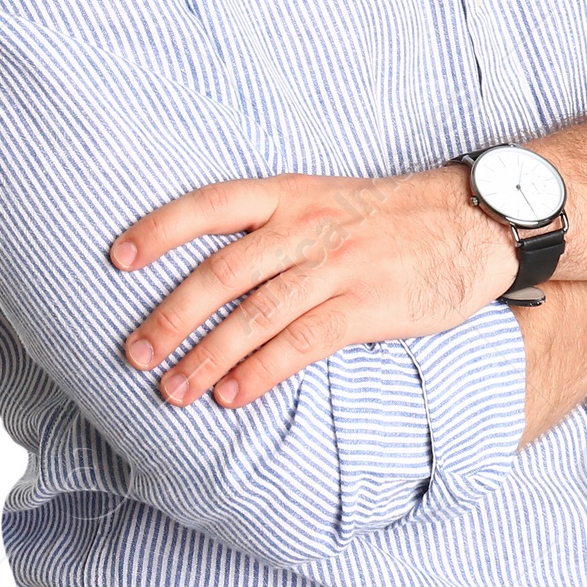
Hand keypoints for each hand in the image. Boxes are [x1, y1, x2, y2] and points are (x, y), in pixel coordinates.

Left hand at [110, 166, 516, 409]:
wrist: (468, 221)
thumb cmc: (386, 216)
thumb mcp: (323, 198)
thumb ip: (272, 224)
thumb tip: (208, 262)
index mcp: (289, 192)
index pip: (210, 205)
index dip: (161, 229)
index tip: (118, 258)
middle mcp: (305, 224)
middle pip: (222, 271)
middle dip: (171, 315)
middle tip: (135, 351)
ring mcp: (335, 265)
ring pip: (255, 314)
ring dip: (208, 356)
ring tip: (174, 390)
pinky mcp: (365, 305)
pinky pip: (301, 343)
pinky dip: (261, 372)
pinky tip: (232, 395)